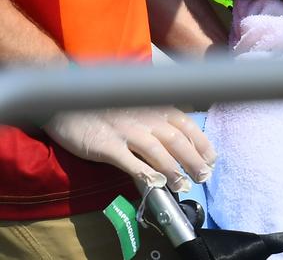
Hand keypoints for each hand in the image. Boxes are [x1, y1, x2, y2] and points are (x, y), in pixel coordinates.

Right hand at [43, 107, 216, 191]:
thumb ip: (158, 118)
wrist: (68, 99)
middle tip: (204, 177)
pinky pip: (129, 161)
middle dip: (194, 159)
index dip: (202, 143)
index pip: (187, 125)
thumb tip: (181, 139)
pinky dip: (145, 173)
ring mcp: (126, 130)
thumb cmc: (107, 105)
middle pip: (177, 140)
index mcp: (156, 107)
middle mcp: (146, 117)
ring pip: (157, 151)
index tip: (212, 160)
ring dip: (174, 169)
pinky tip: (156, 183)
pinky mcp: (107, 144)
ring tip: (184, 185)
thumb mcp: (139, 106)